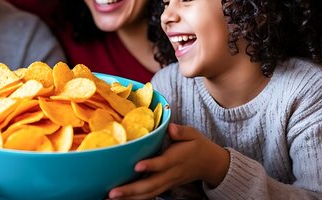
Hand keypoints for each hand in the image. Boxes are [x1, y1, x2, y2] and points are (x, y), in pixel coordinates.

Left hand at [108, 123, 229, 199]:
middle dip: (131, 190)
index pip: (163, 163)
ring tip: (111, 198)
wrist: (210, 164)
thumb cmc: (198, 145)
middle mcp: (171, 174)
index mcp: (177, 159)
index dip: (151, 165)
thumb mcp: (193, 134)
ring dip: (130, 198)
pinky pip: (150, 195)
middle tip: (113, 192)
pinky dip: (136, 199)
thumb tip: (172, 128)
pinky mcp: (165, 186)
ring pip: (149, 194)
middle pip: (151, 185)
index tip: (137, 166)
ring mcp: (168, 182)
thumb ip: (182, 131)